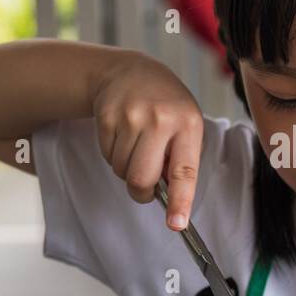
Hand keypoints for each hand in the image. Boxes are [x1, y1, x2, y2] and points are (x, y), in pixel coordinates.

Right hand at [90, 51, 203, 229]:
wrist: (130, 72)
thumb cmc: (166, 105)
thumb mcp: (186, 124)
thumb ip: (181, 159)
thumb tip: (169, 197)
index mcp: (188, 124)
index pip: (185, 172)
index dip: (180, 201)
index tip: (177, 224)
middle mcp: (160, 120)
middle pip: (142, 178)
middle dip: (141, 192)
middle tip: (145, 188)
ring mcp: (131, 116)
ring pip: (121, 170)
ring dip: (126, 169)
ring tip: (137, 147)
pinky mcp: (107, 116)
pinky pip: (107, 155)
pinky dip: (114, 154)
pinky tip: (123, 135)